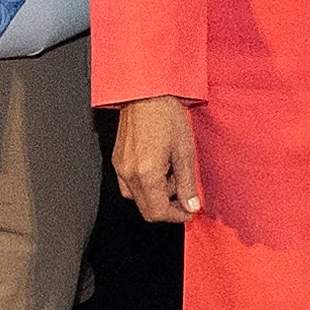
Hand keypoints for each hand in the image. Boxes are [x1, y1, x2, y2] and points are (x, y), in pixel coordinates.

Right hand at [113, 97, 204, 219]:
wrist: (145, 93)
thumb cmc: (166, 115)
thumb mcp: (185, 151)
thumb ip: (187, 183)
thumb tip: (191, 205)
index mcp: (146, 174)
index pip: (158, 211)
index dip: (176, 216)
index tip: (189, 211)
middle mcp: (129, 174)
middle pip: (146, 209)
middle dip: (167, 207)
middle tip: (184, 195)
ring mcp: (120, 167)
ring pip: (137, 198)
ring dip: (156, 195)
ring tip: (172, 174)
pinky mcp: (117, 160)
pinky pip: (129, 184)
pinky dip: (145, 185)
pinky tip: (159, 169)